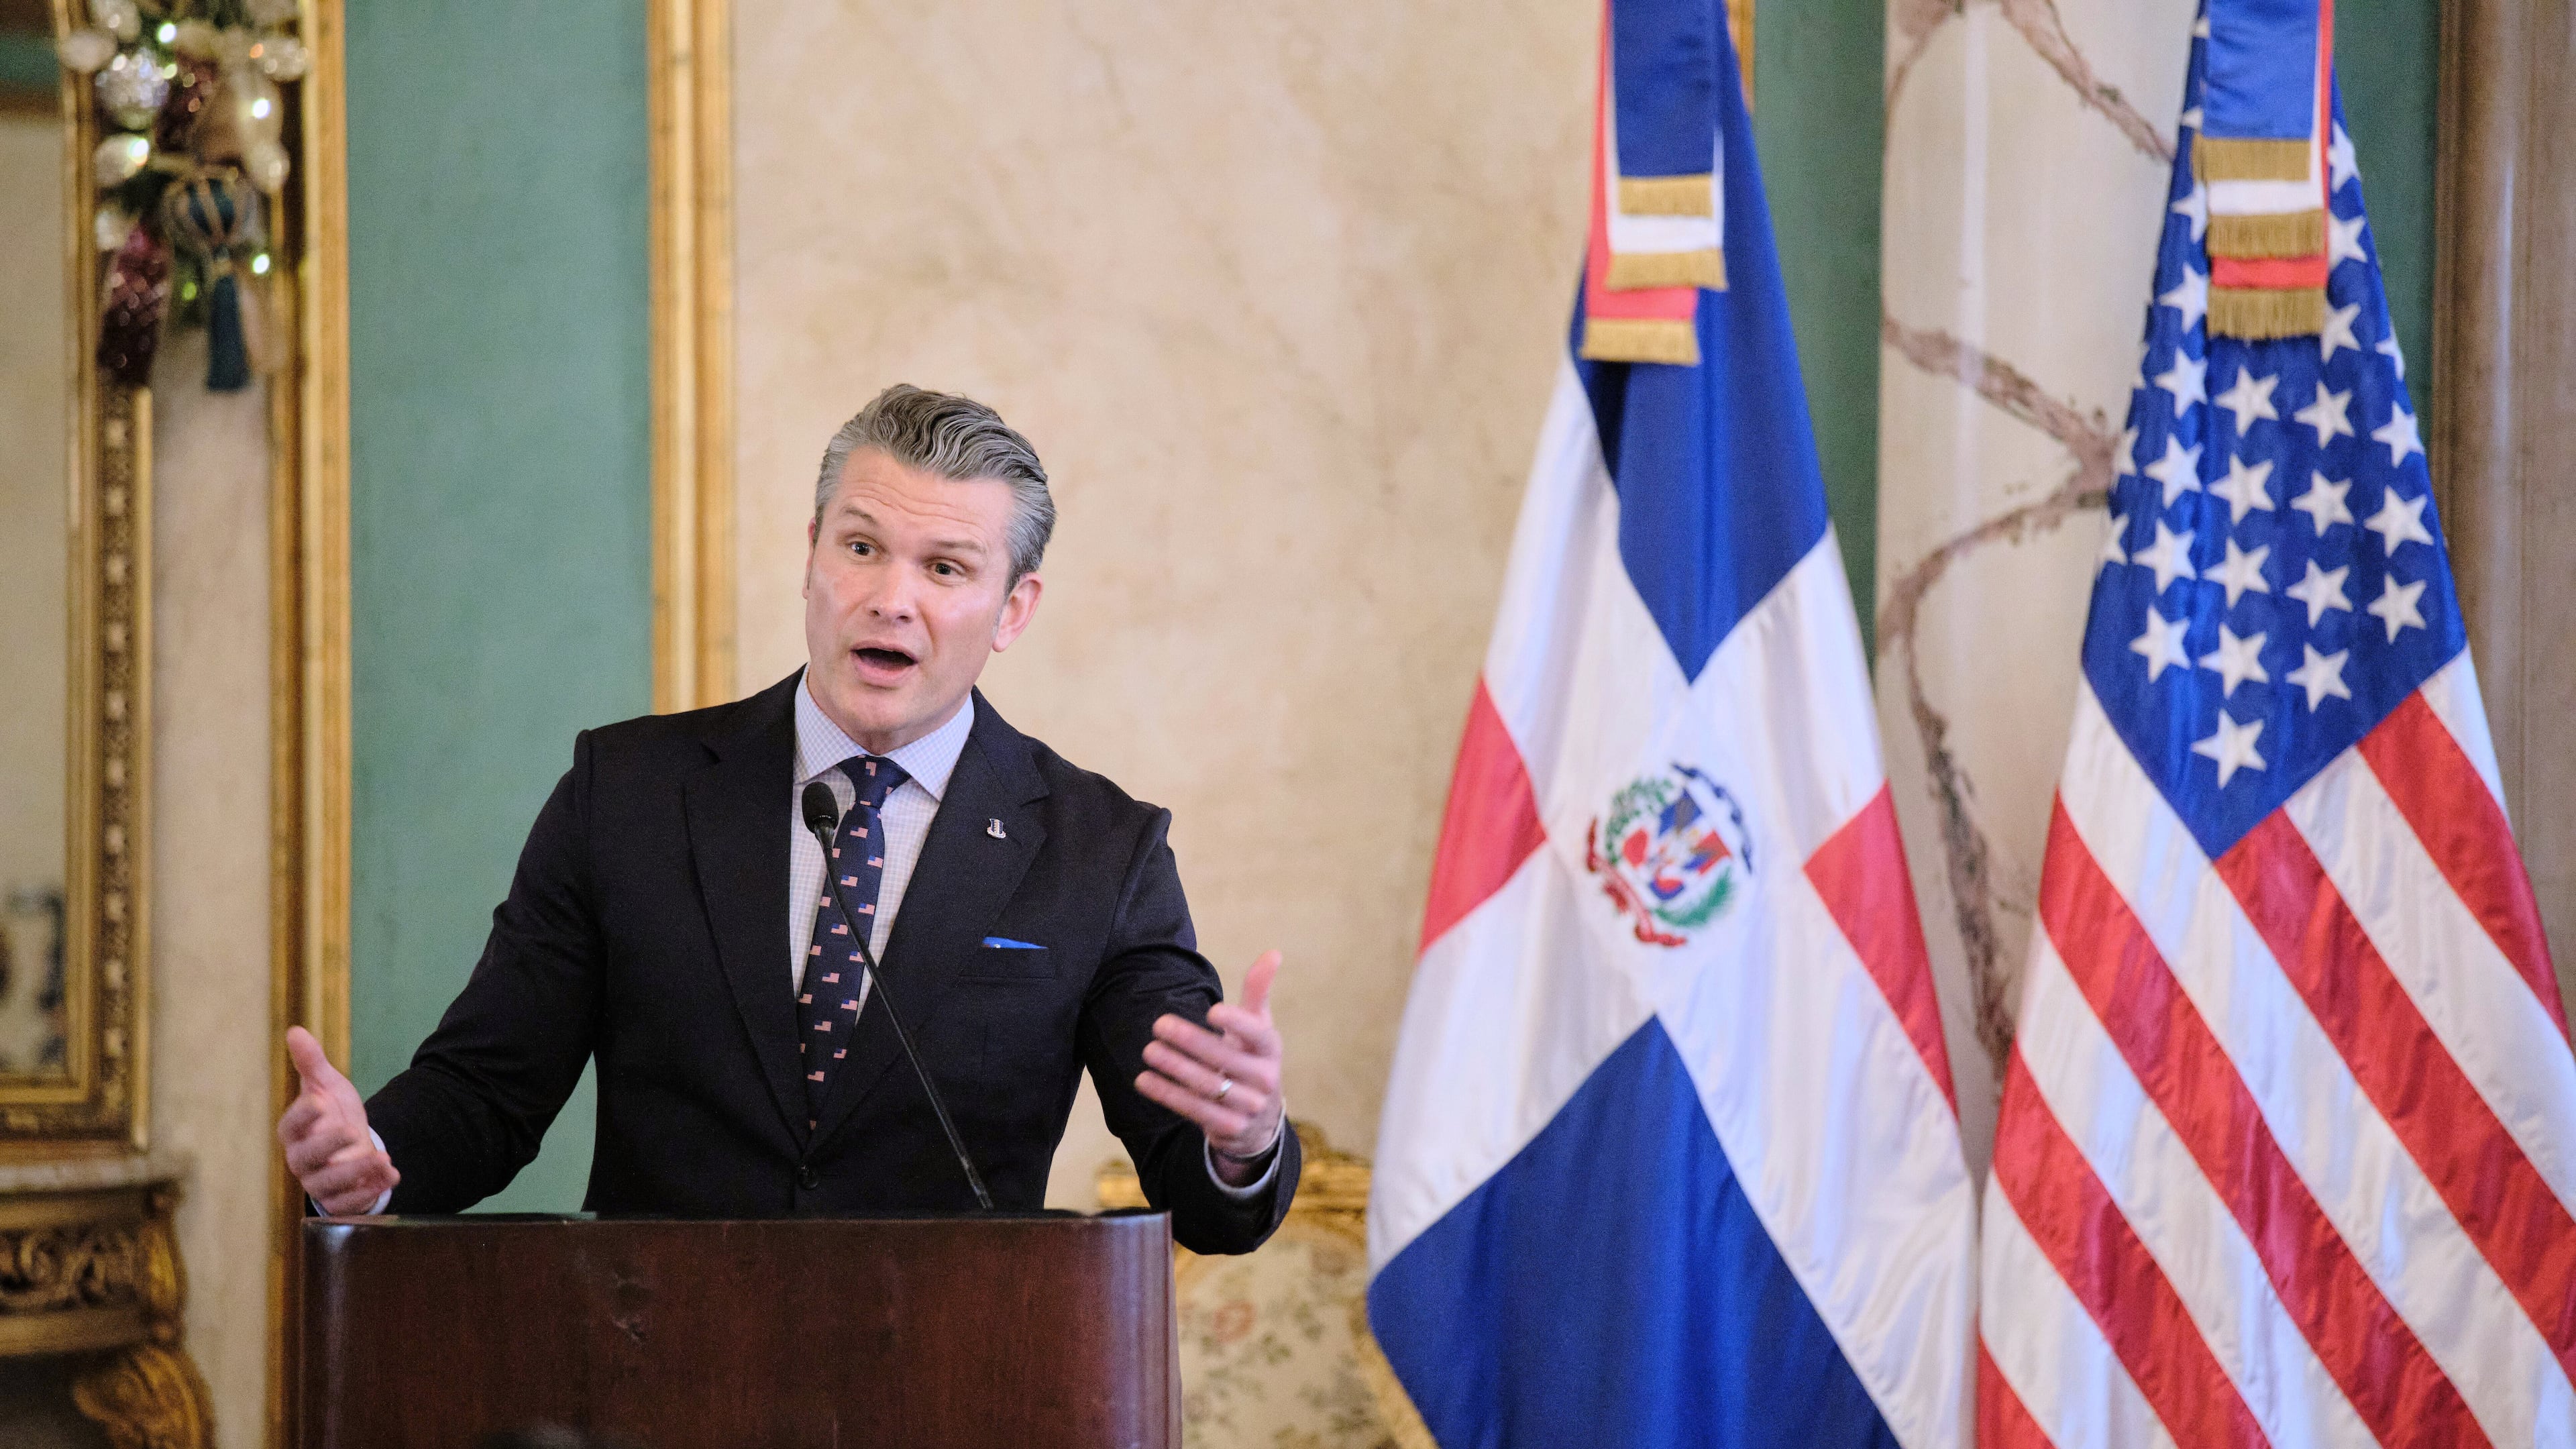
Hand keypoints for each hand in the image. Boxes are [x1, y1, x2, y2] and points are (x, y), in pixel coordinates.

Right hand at [279, 1025, 397, 1214]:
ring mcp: (319, 1183)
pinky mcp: (338, 1201)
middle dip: (329, 1145)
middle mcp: (302, 1159)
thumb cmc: (334, 1115)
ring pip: (328, 1184)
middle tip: (351, 1131)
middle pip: (307, 1157)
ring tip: (380, 1158)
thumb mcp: (327, 1086)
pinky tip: (391, 1175)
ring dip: (355, 1173)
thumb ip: (311, 1063)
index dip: (302, 1114)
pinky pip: (348, 1205)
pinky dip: (369, 1193)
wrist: (355, 1147)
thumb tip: (295, 1031)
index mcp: (295, 1131)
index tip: (320, 1101)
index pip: (290, 1125)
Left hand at [1137, 950, 1286, 1185]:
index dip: (1237, 1024)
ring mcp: (1247, 1107)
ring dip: (1175, 1067)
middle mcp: (1264, 1079)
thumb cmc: (1252, 1059)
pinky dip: (1167, 1094)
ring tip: (1149, 1050)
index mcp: (1271, 1049)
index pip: (1259, 1035)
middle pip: (1224, 1060)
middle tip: (1159, 1025)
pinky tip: (1144, 1079)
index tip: (1212, 1010)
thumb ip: (1258, 992)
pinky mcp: (1227, 1127)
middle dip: (1190, 1041)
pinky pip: (1193, 1109)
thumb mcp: (1259, 1028)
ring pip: (1206, 1085)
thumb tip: (1273, 952)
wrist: (1259, 1120)